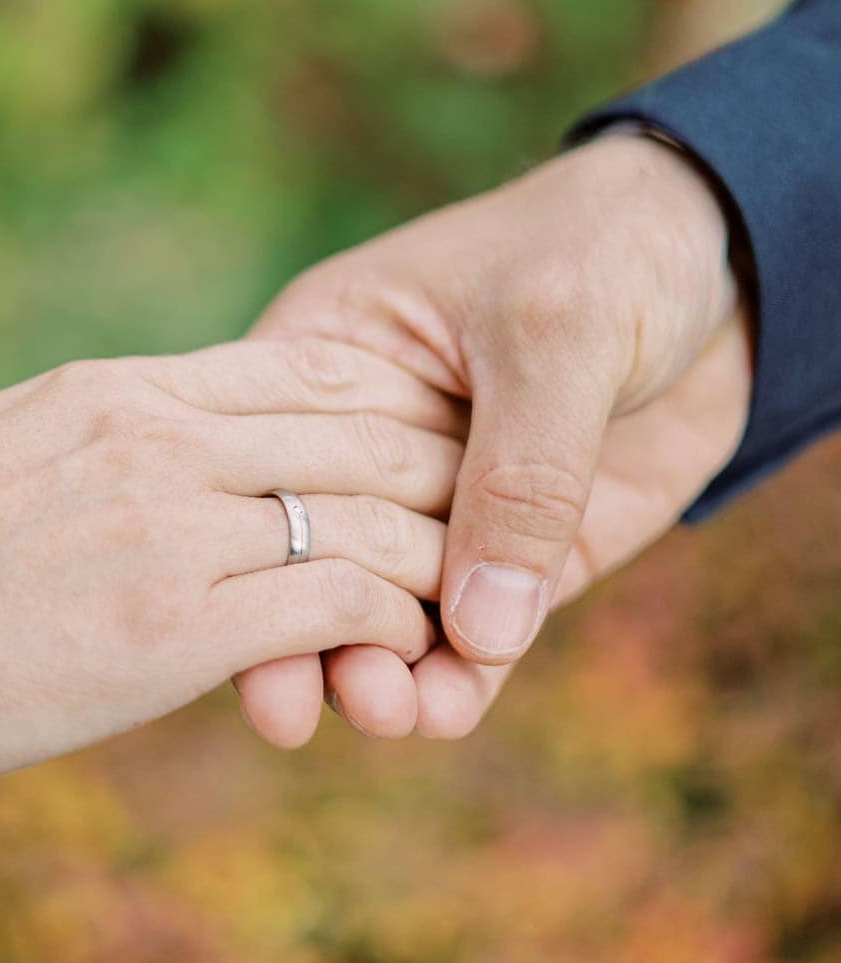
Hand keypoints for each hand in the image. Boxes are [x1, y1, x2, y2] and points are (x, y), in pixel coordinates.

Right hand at [0, 340, 463, 835]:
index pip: (310, 366)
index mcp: (121, 389)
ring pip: (371, 512)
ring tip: (473, 590)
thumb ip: (110, 443)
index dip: (398, 399)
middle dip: (447, 467)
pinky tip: (414, 651)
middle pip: (363, 426)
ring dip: (438, 555)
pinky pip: (340, 602)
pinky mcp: (174, 625)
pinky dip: (396, 622)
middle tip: (497, 507)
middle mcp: (160, 435)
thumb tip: (165, 448)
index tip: (443, 433)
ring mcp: (172, 524)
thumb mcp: (9, 455)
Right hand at [235, 134, 752, 746]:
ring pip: (390, 606)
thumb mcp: (555, 335)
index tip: (237, 630)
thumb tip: (476, 631)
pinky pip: (479, 630)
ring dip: (381, 669)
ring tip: (390, 714)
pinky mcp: (520, 551)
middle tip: (310, 698)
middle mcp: (371, 443)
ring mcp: (445, 504)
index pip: (265, 464)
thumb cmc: (607, 248)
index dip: (248, 550)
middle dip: (309, 630)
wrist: (725, 262)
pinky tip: (442, 711)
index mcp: (333, 354)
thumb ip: (519, 475)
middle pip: (315, 550)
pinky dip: (461, 678)